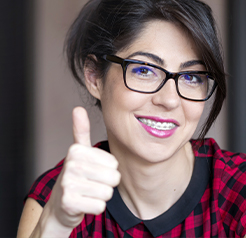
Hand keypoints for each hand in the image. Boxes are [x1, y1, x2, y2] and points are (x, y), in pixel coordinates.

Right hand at [44, 107, 120, 229]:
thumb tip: (78, 108)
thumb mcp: (79, 153)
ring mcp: (68, 184)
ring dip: (101, 196)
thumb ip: (81, 131)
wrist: (60, 206)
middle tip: (91, 184)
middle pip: (114, 178)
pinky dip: (95, 207)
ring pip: (108, 193)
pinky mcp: (68, 203)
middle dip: (106, 184)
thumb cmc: (76, 176)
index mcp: (76, 150)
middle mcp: (71, 164)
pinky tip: (84, 203)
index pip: (114, 163)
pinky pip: (100, 206)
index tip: (93, 171)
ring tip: (87, 193)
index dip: (108, 170)